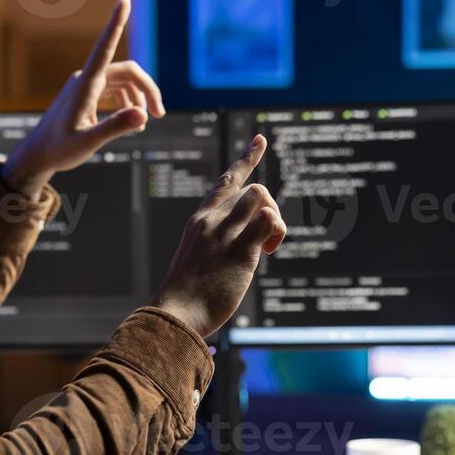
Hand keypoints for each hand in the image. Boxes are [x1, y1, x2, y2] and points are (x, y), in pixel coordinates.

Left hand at [0, 0, 163, 195]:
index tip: (124, 0)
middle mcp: (87, 79)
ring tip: (146, 122)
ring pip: (125, 81)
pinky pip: (117, 89)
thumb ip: (115, 127)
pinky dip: (129, 102)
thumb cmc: (60, 149)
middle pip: (128, 71)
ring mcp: (87, 85)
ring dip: (140, 98)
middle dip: (148, 89)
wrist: (40, 154)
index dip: (116, 23)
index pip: (104, 48)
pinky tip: (133, 121)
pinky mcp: (89, 94)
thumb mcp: (88, 142)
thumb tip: (144, 115)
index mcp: (85, 85)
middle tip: (160, 115)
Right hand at [151, 135, 286, 338]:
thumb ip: (219, 243)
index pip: (226, 181)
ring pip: (261, 195)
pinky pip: (269, 220)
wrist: (176, 314)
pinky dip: (278, 230)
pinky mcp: (240, 249)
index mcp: (200, 221)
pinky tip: (270, 251)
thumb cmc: (188, 296)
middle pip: (252, 188)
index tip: (260, 140)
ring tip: (269, 246)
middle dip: (270, 208)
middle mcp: (211, 220)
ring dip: (275, 217)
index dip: (247, 158)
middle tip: (268, 242)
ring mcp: (224, 232)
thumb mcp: (199, 259)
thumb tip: (248, 243)